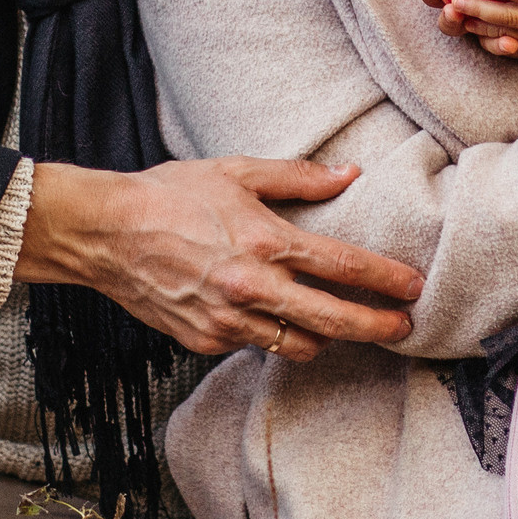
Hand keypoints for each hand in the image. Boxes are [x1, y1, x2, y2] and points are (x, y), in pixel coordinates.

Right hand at [16, 158, 422, 361]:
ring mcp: (227, 321)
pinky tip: (276, 317)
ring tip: (342, 324)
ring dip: (327, 337)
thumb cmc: (169, 194)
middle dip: (378, 328)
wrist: (103, 232)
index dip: (387, 280)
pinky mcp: (205, 341)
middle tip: (404, 328)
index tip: (414, 287)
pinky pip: (256, 346)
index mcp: (266, 241)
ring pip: (299, 345)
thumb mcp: (237, 172)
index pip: (344, 266)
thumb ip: (299, 177)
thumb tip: (348, 174)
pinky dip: (273, 335)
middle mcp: (252, 288)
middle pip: (335, 322)